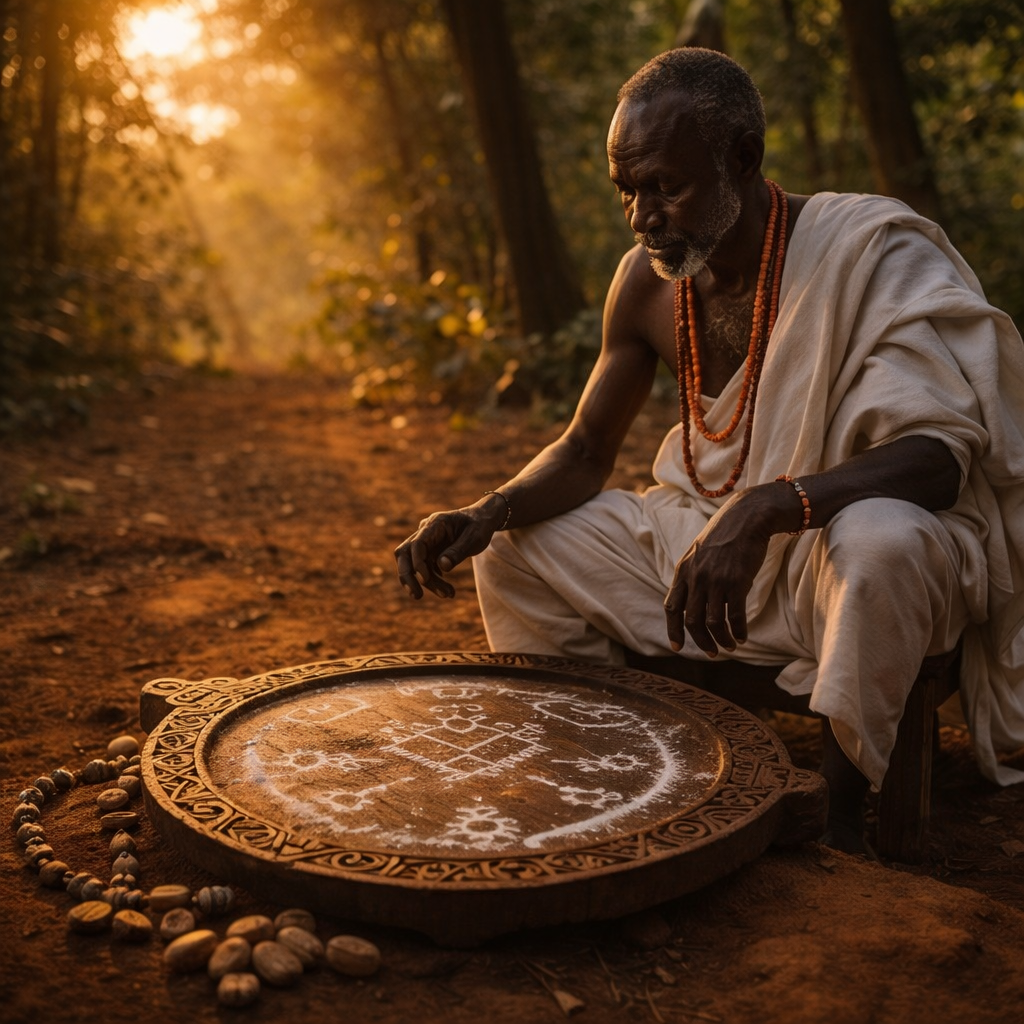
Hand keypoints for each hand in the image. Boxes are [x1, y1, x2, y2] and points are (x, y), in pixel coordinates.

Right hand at [394, 498, 503, 599]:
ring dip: (428, 583)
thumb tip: (443, 567)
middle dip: (407, 576)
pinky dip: (433, 581)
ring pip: (415, 565)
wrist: (482, 520)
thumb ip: (458, 551)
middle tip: (417, 596)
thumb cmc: (480, 526)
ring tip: (448, 594)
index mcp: (435, 524)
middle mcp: (425, 532)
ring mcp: (426, 542)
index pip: (417, 543)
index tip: (425, 580)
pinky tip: (447, 590)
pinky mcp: (429, 552)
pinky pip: (424, 569)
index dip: (417, 563)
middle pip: (404, 554)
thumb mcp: (475, 538)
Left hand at [664, 483, 795, 655]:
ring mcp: (715, 580)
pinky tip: (743, 636)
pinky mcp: (736, 582)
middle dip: (701, 641)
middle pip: (691, 620)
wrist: (747, 517)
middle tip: (711, 652)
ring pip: (713, 623)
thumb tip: (692, 600)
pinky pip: (734, 617)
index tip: (677, 647)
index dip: (673, 629)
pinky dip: (738, 631)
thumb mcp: (699, 552)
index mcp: (683, 570)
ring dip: (721, 640)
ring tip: (730, 646)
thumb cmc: (725, 535)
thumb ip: (692, 574)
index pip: (671, 606)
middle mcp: (696, 577)